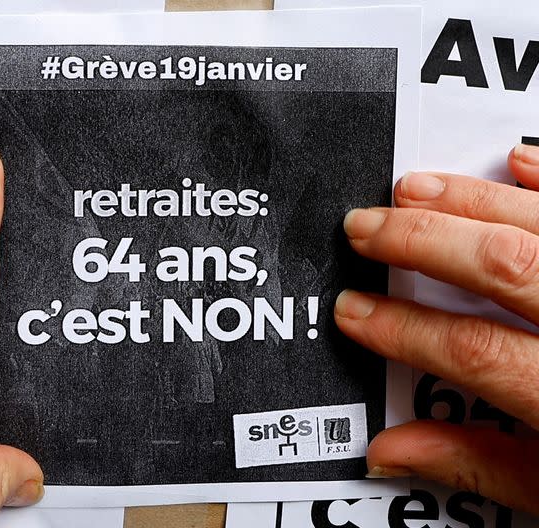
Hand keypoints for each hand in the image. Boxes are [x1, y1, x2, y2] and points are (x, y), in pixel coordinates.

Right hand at [337, 145, 538, 514]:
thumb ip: (479, 464)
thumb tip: (393, 451)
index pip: (473, 350)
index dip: (401, 328)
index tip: (357, 311)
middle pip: (503, 266)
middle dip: (420, 242)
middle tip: (366, 226)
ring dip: (471, 200)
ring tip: (413, 188)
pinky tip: (517, 159)